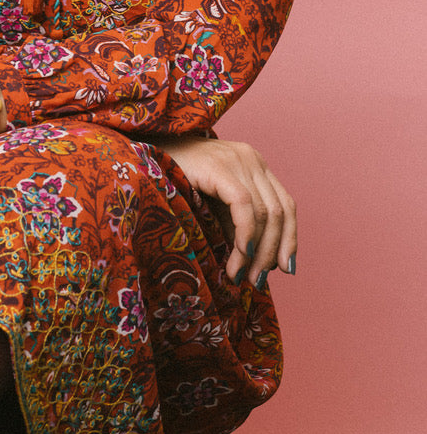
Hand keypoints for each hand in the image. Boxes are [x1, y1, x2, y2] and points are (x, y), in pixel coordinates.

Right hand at [150, 136, 296, 286]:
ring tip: (239, 275)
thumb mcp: (214, 204)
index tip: (284, 269)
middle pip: (279, 211)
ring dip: (255, 252)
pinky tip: (237, 256)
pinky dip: (245, 235)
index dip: (289, 239)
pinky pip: (244, 206)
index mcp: (255, 164)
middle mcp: (251, 158)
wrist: (145, 152)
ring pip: (265, 212)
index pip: (286, 205)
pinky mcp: (219, 167)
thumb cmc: (177, 179)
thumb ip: (237, 224)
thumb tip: (257, 261)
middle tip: (257, 281)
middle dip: (271, 251)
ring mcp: (237, 159)